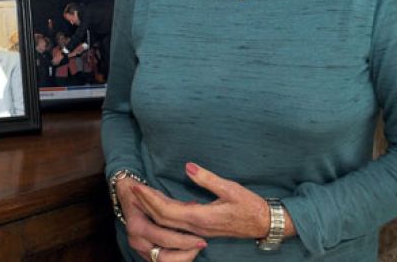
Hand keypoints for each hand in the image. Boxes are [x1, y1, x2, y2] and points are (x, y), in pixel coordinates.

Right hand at [117, 177, 205, 260]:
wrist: (126, 196)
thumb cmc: (143, 194)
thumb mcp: (159, 195)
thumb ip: (177, 204)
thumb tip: (196, 206)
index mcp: (137, 225)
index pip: (164, 239)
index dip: (185, 242)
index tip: (202, 240)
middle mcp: (136, 240)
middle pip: (163, 258)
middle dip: (185, 255)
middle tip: (200, 245)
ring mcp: (138, 248)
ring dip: (181, 258)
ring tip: (194, 248)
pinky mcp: (142, 253)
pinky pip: (160, 261)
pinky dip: (175, 258)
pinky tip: (186, 250)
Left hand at [132, 163, 288, 239]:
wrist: (264, 224)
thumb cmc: (250, 206)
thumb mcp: (230, 188)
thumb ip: (207, 178)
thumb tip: (187, 166)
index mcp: (201, 217)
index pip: (166, 210)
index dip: (149, 199)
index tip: (137, 187)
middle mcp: (196, 226)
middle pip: (162, 218)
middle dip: (145, 203)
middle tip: (132, 188)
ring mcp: (198, 229)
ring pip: (168, 222)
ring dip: (152, 209)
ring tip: (140, 194)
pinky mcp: (201, 228)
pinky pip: (176, 222)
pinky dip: (163, 212)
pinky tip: (158, 203)